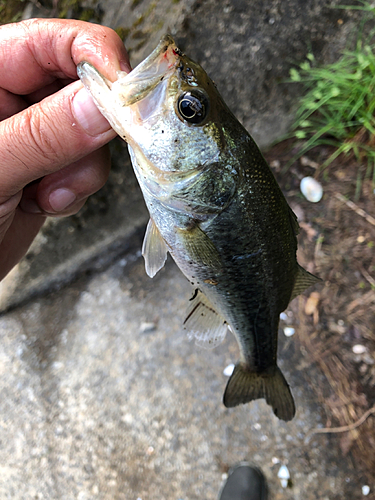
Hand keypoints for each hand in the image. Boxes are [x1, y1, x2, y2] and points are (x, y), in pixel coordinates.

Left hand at [0, 18, 129, 280]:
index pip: (51, 42)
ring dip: (80, 169)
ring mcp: (35, 135)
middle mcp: (13, 100)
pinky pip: (88, 165)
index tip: (126, 94)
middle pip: (82, 88)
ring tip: (47, 194)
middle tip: (84, 155)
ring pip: (92, 133)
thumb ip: (43, 136)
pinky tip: (45, 203)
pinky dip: (76, 188)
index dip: (95, 58)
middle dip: (91, 129)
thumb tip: (102, 107)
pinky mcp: (50, 166)